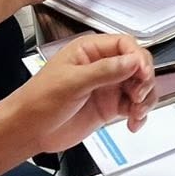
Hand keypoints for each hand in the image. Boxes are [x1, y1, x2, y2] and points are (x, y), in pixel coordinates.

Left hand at [7, 33, 155, 150]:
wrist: (29, 130)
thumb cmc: (39, 101)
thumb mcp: (72, 83)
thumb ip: (104, 71)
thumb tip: (132, 61)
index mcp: (89, 50)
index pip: (125, 45)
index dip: (138, 58)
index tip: (142, 74)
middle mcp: (102, 66)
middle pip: (138, 65)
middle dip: (144, 80)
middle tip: (138, 96)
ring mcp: (107, 87)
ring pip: (140, 86)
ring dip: (145, 100)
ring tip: (136, 113)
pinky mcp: (109, 107)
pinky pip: (134, 106)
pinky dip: (139, 115)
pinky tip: (134, 123)